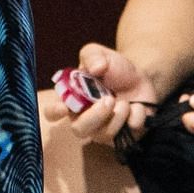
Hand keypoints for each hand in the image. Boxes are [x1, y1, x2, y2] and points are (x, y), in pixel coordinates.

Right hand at [37, 44, 159, 148]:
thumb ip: (92, 56)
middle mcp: (84, 118)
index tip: (64, 107)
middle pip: (79, 130)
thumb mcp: (100, 54)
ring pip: (104, 134)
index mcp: (72, 100)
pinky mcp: (123, 138)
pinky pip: (128, 136)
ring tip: (125, 101)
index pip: (53, 112)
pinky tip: (136, 106)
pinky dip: (135, 117)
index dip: (54, 112)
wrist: (140, 79)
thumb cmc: (113, 68)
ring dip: (118, 115)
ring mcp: (103, 131)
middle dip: (94, 116)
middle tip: (109, 99)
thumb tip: (94, 69)